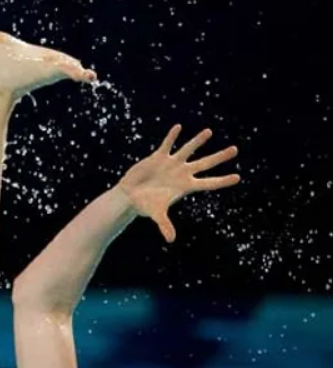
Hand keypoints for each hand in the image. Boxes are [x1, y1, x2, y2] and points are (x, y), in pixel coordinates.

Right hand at [118, 125, 240, 242]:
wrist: (130, 196)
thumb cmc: (145, 205)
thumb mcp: (156, 214)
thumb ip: (165, 225)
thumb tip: (170, 240)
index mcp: (185, 187)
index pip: (208, 183)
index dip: (222, 180)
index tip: (237, 177)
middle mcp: (182, 173)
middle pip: (205, 164)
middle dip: (220, 157)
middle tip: (235, 150)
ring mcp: (171, 164)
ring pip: (188, 150)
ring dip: (198, 141)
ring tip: (209, 131)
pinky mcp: (158, 157)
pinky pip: (167, 145)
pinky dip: (172, 136)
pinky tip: (178, 127)